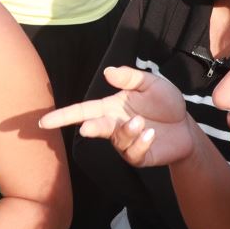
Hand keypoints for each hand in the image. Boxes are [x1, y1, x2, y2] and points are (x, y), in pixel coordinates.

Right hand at [41, 66, 197, 167]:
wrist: (186, 126)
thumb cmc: (164, 103)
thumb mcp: (150, 84)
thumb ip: (130, 77)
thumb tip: (107, 72)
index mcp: (110, 107)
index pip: (82, 111)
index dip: (62, 116)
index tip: (43, 122)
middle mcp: (113, 126)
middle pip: (94, 128)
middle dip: (91, 128)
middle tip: (88, 128)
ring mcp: (125, 143)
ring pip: (117, 140)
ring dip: (128, 130)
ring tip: (143, 122)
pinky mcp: (139, 157)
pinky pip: (133, 152)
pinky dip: (141, 142)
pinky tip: (151, 134)